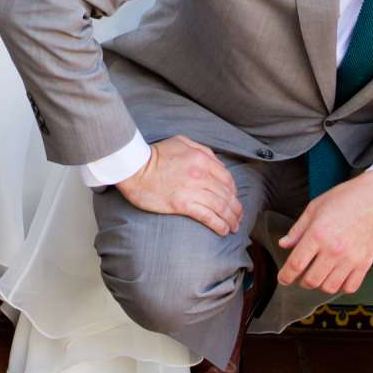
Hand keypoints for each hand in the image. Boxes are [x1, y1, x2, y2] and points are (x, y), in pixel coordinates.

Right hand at [115, 135, 243, 232]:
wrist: (134, 168)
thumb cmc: (155, 154)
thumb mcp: (181, 142)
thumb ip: (202, 150)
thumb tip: (217, 163)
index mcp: (201, 158)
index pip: (226, 177)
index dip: (234, 190)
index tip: (234, 199)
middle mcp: (200, 174)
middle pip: (226, 194)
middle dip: (236, 208)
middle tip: (239, 217)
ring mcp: (192, 190)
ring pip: (220, 206)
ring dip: (231, 218)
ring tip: (234, 227)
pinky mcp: (182, 204)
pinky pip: (207, 216)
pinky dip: (218, 224)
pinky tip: (223, 230)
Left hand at [277, 170, 372, 295]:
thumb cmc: (343, 199)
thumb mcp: (314, 208)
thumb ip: (297, 230)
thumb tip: (284, 244)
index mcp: (318, 233)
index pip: (296, 264)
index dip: (286, 275)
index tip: (283, 279)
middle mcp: (334, 249)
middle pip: (311, 280)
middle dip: (301, 281)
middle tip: (300, 275)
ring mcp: (351, 259)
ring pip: (329, 287)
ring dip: (320, 285)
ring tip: (318, 275)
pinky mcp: (365, 264)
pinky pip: (350, 287)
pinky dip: (340, 287)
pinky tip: (336, 277)